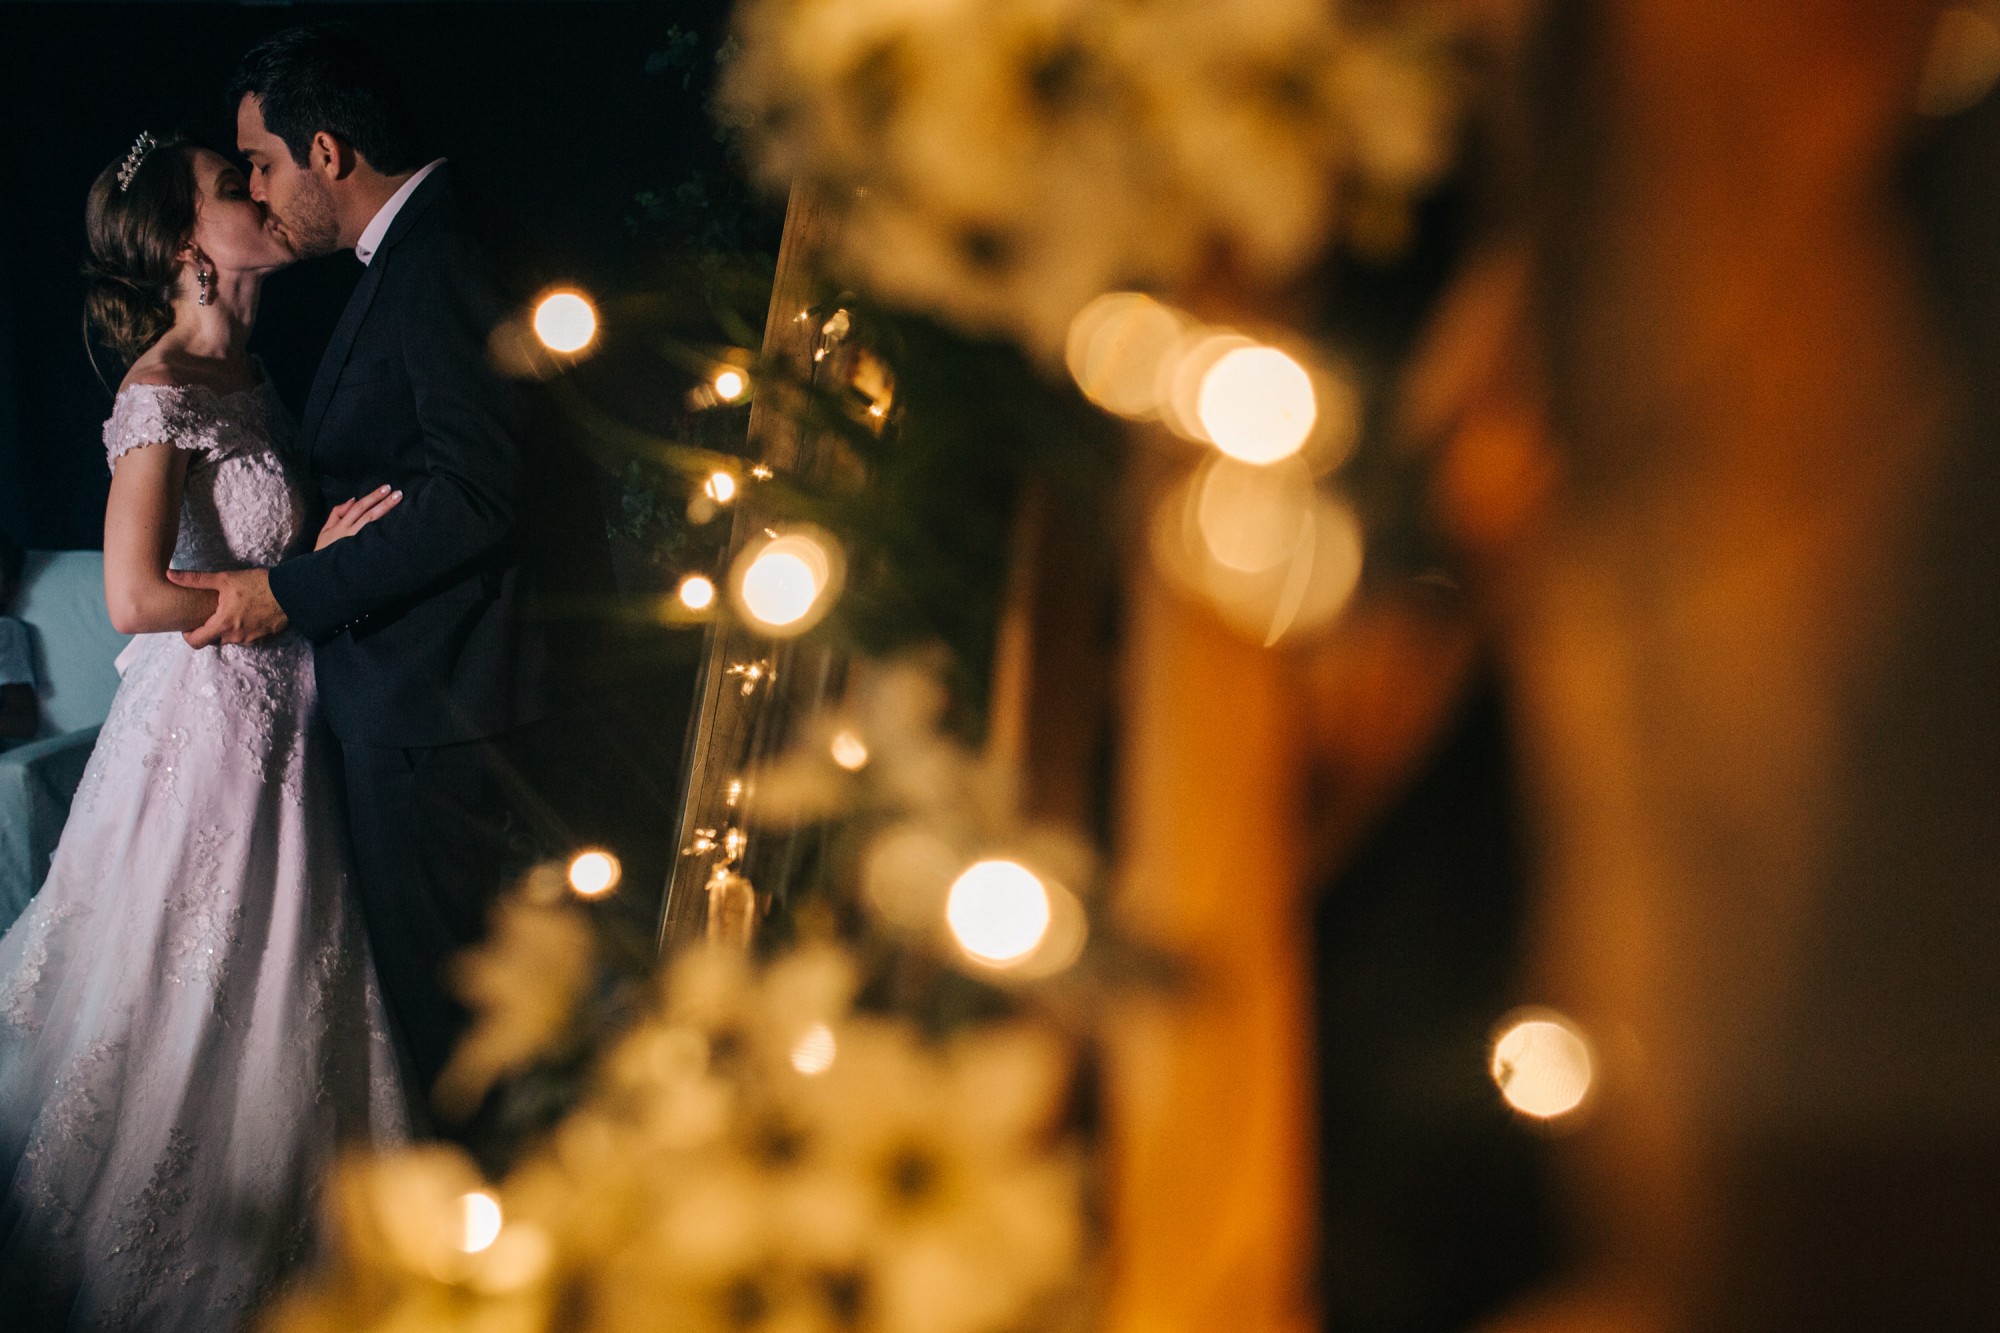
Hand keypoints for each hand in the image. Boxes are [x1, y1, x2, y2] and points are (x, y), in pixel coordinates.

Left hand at [168, 568, 288, 647]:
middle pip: (212, 640)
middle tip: (208, 614)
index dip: (187, 635)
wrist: (291, 593)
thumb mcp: (224, 579)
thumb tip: (169, 574)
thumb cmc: (258, 585)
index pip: (196, 642)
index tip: (188, 624)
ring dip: (225, 629)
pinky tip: (246, 614)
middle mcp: (235, 637)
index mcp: (223, 625)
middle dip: (207, 630)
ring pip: (229, 639)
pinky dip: (241, 629)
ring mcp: (250, 640)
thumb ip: (195, 579)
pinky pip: (245, 638)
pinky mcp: (263, 638)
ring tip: (229, 611)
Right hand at [316, 484, 401, 550]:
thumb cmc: (325, 550)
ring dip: (387, 512)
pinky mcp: (363, 553)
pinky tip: (398, 524)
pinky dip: (386, 531)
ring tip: (399, 502)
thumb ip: (338, 513)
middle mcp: (351, 534)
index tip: (386, 488)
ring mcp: (358, 544)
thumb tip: (353, 499)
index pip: (359, 507)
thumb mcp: (326, 530)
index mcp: (341, 527)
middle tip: (398, 493)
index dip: (373, 497)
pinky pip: (375, 540)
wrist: (323, 572)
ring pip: (374, 525)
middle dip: (383, 502)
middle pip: (369, 514)